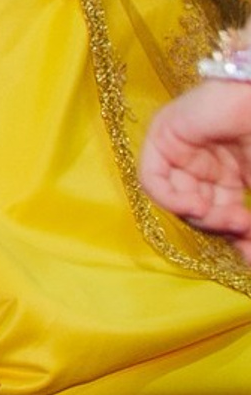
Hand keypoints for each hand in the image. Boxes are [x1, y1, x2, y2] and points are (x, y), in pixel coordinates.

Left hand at [140, 78, 250, 259]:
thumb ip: (250, 220)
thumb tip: (249, 257)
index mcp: (231, 174)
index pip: (222, 214)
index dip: (235, 237)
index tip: (250, 252)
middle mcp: (205, 164)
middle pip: (200, 211)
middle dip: (223, 227)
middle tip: (244, 229)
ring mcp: (183, 151)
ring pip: (179, 200)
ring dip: (204, 218)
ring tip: (232, 218)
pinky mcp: (163, 137)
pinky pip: (153, 181)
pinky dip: (172, 200)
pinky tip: (198, 205)